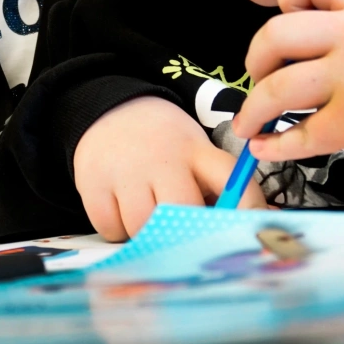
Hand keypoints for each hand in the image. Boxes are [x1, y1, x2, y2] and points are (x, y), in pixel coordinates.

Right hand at [74, 96, 266, 241]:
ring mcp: (124, 170)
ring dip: (145, 234)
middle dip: (182, 229)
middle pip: (181, 211)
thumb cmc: (162, 144)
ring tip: (145, 214)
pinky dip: (117, 229)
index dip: (246, 206)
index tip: (250, 230)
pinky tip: (120, 208)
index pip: (230, 177)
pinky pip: (111, 229)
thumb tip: (240, 231)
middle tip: (177, 229)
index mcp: (195, 150)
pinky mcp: (92, 182)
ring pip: (142, 227)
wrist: (109, 110)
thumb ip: (213, 187)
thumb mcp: (192, 150)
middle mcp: (161, 158)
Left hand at [236, 0, 343, 185]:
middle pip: (276, 34)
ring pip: (277, 89)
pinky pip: (297, 135)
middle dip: (255, 59)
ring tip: (249, 121)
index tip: (291, 18)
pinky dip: (274, 146)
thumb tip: (306, 44)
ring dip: (253, 110)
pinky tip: (267, 148)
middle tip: (259, 76)